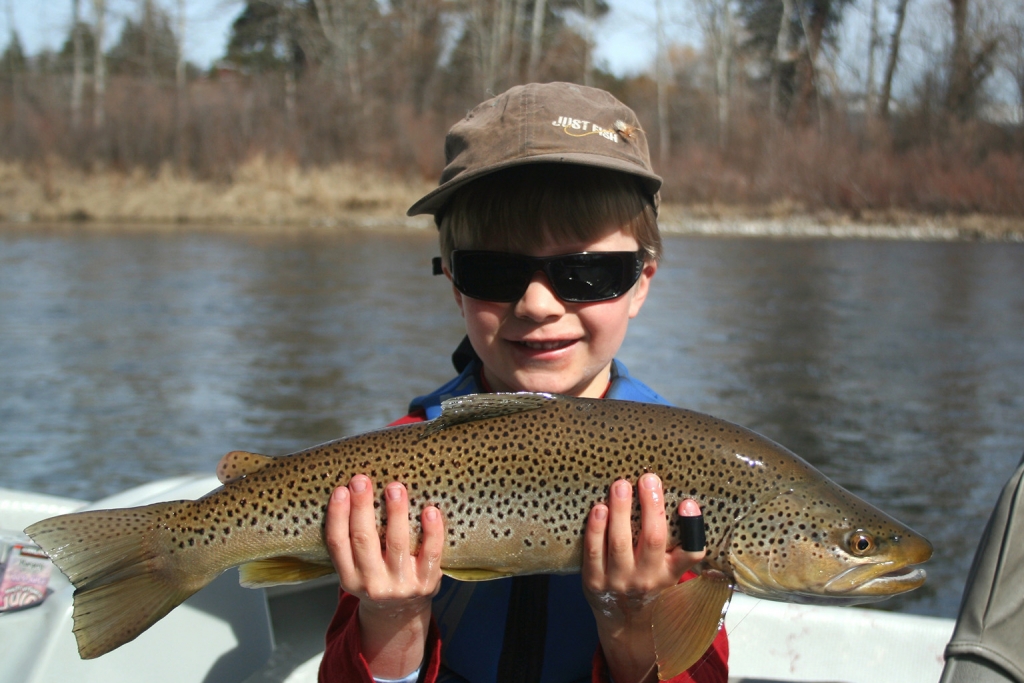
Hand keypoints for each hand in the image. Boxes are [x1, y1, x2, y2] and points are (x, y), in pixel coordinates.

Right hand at [325, 475, 444, 678]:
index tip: (340, 490)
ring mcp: (401, 584)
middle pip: (364, 540)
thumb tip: (351, 491)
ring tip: (394, 487)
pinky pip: (430, 553)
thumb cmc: (377, 579)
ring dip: (395, 512)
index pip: (337, 544)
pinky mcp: (426, 583)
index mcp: (349, 578)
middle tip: (362, 480)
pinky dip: (432, 531)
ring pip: (397, 543)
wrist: (400, 614)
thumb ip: (352, 542)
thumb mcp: (356, 570)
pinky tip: (430, 510)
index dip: (337, 516)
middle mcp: (372, 584)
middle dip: (362, 507)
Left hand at [582, 474, 705, 682]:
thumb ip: (679, 542)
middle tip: (648, 479)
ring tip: (621, 486)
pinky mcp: (594, 581)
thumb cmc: (649, 582)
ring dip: (620, 511)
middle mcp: (648, 578)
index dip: (692, 527)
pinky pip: (593, 551)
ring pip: (620, 543)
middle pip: (652, 540)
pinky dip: (595, 529)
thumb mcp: (670, 569)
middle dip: (651, 507)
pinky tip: (598, 508)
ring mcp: (619, 581)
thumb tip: (685, 499)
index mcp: (671, 572)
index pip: (691, 553)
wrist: (624, 621)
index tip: (689, 503)